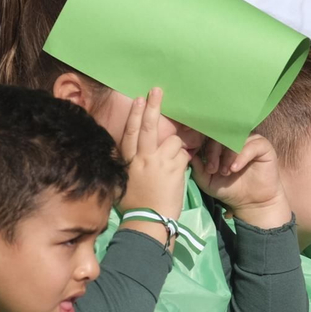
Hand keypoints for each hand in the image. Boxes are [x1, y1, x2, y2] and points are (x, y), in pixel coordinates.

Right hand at [117, 88, 188, 245]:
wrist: (149, 221)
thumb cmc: (135, 206)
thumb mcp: (126, 182)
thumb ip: (133, 165)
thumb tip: (139, 156)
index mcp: (128, 161)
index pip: (130, 133)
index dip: (135, 115)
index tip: (139, 99)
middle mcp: (143, 158)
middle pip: (150, 127)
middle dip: (153, 106)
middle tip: (157, 90)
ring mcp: (160, 162)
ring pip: (174, 142)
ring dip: (176, 148)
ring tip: (172, 164)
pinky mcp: (176, 169)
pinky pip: (184, 156)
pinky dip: (184, 161)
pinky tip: (179, 173)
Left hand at [192, 134, 288, 228]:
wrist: (251, 203)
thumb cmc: (229, 189)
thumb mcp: (207, 180)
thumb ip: (198, 168)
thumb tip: (188, 154)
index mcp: (221, 144)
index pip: (209, 135)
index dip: (203, 145)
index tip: (201, 163)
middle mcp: (235, 139)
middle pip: (221, 134)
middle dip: (213, 151)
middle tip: (212, 169)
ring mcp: (249, 141)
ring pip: (236, 138)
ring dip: (227, 155)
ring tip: (225, 172)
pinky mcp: (263, 147)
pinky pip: (253, 144)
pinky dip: (241, 156)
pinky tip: (235, 168)